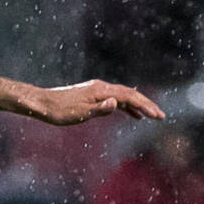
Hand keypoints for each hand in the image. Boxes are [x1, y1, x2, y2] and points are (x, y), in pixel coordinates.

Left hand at [34, 80, 164, 125]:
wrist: (42, 103)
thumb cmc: (59, 111)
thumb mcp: (80, 113)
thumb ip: (100, 109)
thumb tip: (117, 103)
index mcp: (101, 91)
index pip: (129, 96)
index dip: (145, 105)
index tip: (157, 116)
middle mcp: (101, 87)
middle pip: (130, 94)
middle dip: (146, 105)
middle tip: (161, 116)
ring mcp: (97, 91)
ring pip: (123, 97)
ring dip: (138, 106)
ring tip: (151, 116)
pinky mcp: (92, 96)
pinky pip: (114, 100)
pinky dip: (126, 107)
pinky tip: (133, 115)